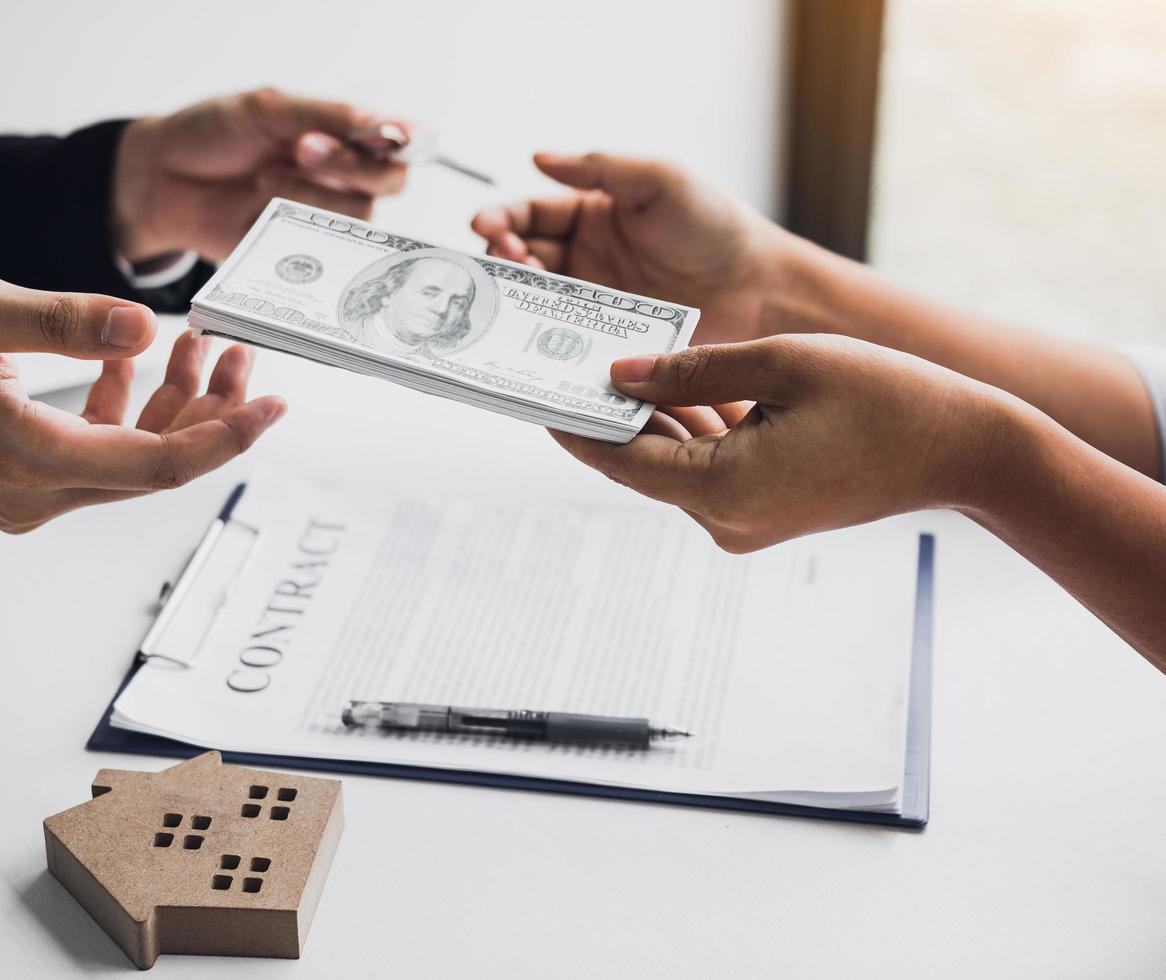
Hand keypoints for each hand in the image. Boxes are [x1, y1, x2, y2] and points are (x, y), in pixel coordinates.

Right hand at [0, 270, 282, 530]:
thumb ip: (62, 321)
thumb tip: (143, 327)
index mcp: (24, 457)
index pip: (155, 465)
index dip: (223, 437)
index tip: (273, 405)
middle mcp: (34, 495)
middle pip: (154, 466)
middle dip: (209, 410)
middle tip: (239, 349)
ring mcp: (29, 499)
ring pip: (131, 462)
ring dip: (173, 407)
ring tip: (200, 341)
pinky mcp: (25, 488)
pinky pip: (99, 457)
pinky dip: (128, 412)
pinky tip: (136, 359)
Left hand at [113, 88, 407, 263]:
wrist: (161, 178)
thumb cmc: (214, 134)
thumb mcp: (270, 109)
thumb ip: (331, 116)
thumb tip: (391, 125)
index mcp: (344, 133)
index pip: (402, 139)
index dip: (407, 140)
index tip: (388, 136)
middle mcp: (343, 176)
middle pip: (391, 181)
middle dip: (352, 164)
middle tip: (304, 148)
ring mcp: (323, 216)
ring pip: (359, 215)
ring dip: (313, 194)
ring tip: (263, 179)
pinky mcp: (300, 253)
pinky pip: (326, 250)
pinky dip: (299, 228)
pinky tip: (265, 208)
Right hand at [471, 152, 795, 345]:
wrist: (758, 289)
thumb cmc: (716, 227)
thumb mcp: (660, 180)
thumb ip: (599, 169)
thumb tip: (538, 157)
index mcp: (592, 213)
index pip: (531, 213)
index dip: (502, 218)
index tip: (483, 225)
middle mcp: (585, 257)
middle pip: (521, 256)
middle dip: (500, 256)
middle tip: (501, 259)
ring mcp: (592, 300)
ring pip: (534, 297)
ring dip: (515, 292)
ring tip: (517, 288)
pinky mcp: (604, 338)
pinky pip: (561, 336)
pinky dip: (539, 332)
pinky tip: (531, 329)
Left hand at [550, 336, 1012, 551]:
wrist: (965, 449)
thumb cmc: (885, 397)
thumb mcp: (779, 363)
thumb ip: (689, 370)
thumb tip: (618, 374)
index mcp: (721, 488)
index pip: (617, 456)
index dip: (571, 420)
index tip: (532, 384)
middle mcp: (723, 520)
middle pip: (638, 461)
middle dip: (605, 412)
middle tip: (563, 360)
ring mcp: (743, 524)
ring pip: (670, 463)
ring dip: (648, 417)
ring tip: (609, 361)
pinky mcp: (760, 514)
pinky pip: (704, 468)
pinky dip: (687, 430)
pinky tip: (670, 386)